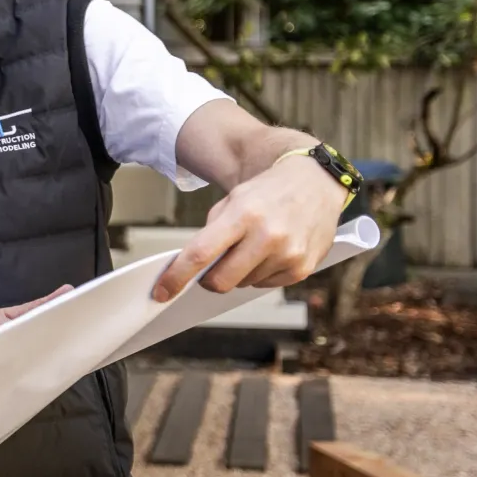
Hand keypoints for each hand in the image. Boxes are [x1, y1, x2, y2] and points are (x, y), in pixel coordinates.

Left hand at [153, 153, 342, 300]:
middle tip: (210, 268)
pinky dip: (261, 273)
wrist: (315, 183)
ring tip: (254, 244)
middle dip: (208, 280)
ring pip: (243, 283)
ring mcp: (288, 254)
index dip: (177, 276)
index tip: (161, 292)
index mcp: (243, 213)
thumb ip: (211, 233)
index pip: (201, 253)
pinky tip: (271, 251)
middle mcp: (268, 235)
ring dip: (239, 272)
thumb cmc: (266, 193)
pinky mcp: (302, 268)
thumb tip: (192, 268)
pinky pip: (265, 285)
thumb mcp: (232, 200)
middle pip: (220, 281)